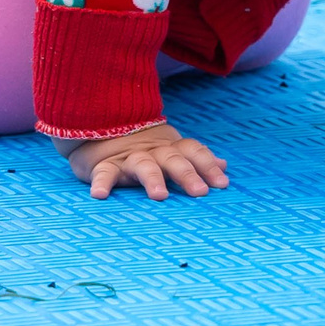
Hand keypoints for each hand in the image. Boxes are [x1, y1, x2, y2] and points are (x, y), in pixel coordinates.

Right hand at [57, 122, 228, 199]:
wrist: (101, 130)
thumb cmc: (144, 149)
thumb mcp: (171, 150)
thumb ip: (196, 158)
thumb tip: (224, 165)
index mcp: (171, 148)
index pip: (194, 152)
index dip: (208, 165)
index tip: (223, 184)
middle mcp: (153, 152)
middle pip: (173, 159)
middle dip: (187, 174)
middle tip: (200, 192)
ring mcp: (129, 158)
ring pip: (143, 165)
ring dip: (152, 178)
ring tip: (160, 195)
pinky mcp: (105, 165)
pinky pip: (104, 173)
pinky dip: (102, 182)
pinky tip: (100, 194)